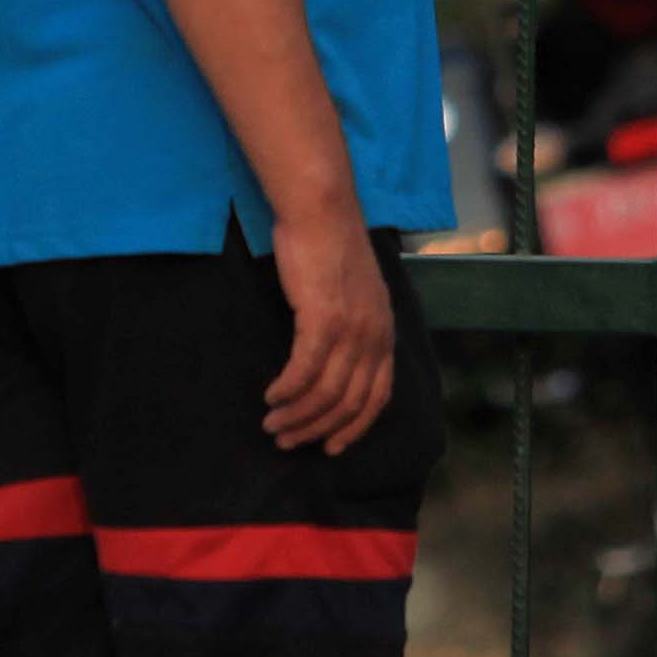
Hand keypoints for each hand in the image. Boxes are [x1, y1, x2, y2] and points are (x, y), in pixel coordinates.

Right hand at [266, 213, 399, 454]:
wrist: (322, 209)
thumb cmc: (329, 245)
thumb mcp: (355, 292)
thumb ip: (353, 326)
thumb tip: (334, 358)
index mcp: (384, 333)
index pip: (377, 398)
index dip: (353, 428)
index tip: (329, 447)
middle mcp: (374, 337)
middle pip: (348, 403)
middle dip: (316, 430)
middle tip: (286, 441)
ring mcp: (352, 330)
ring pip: (326, 392)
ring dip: (296, 415)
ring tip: (272, 425)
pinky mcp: (324, 320)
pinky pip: (305, 370)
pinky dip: (287, 390)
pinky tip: (271, 397)